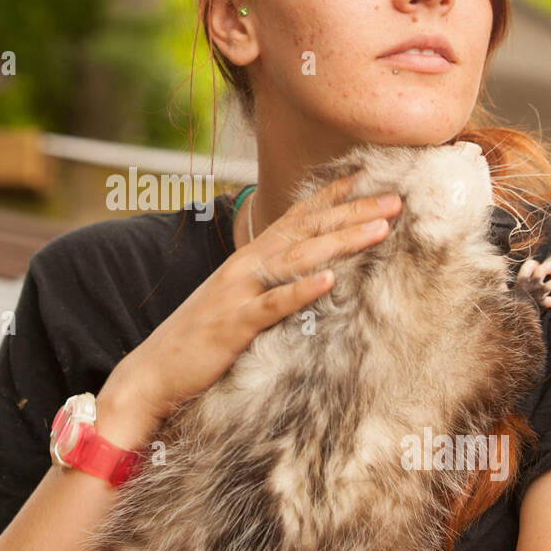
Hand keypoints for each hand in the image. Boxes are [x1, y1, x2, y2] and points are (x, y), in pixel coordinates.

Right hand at [101, 174, 401, 428]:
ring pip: (297, 259)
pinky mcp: (234, 324)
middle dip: (352, 213)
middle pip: (306, 231)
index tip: (368, 179)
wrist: (154, 372)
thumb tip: (308, 276)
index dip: (332, 198)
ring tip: (379, 229)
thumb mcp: (237, 302)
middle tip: (396, 200)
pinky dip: (301, 290)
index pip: (296, 218)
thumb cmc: (199, 340)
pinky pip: (272, 305)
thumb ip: (268, 284)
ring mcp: (238, 292)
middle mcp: (245, 266)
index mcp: (248, 260)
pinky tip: (330, 280)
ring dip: (340, 242)